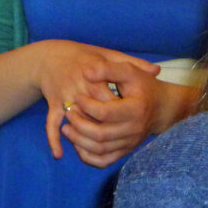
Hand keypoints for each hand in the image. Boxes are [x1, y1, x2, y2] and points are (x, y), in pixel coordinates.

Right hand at [31, 40, 158, 160]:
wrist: (50, 56)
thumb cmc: (82, 55)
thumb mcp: (107, 53)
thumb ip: (132, 62)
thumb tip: (156, 71)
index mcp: (93, 73)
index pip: (109, 97)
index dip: (121, 111)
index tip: (134, 117)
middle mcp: (77, 86)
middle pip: (93, 112)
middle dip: (106, 126)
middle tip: (120, 132)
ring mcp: (64, 97)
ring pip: (75, 121)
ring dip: (85, 136)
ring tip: (100, 144)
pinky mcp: (53, 104)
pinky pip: (51, 124)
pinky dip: (53, 140)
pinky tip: (59, 154)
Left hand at [61, 61, 197, 167]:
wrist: (162, 108)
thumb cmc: (143, 86)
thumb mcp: (129, 71)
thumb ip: (108, 69)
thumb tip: (86, 72)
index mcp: (135, 110)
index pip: (105, 113)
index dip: (87, 105)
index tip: (78, 96)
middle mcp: (133, 130)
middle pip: (100, 135)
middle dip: (79, 124)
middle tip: (68, 111)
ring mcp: (129, 143)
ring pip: (99, 150)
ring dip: (79, 140)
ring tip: (66, 127)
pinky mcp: (124, 151)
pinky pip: (103, 161)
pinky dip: (87, 156)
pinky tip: (77, 144)